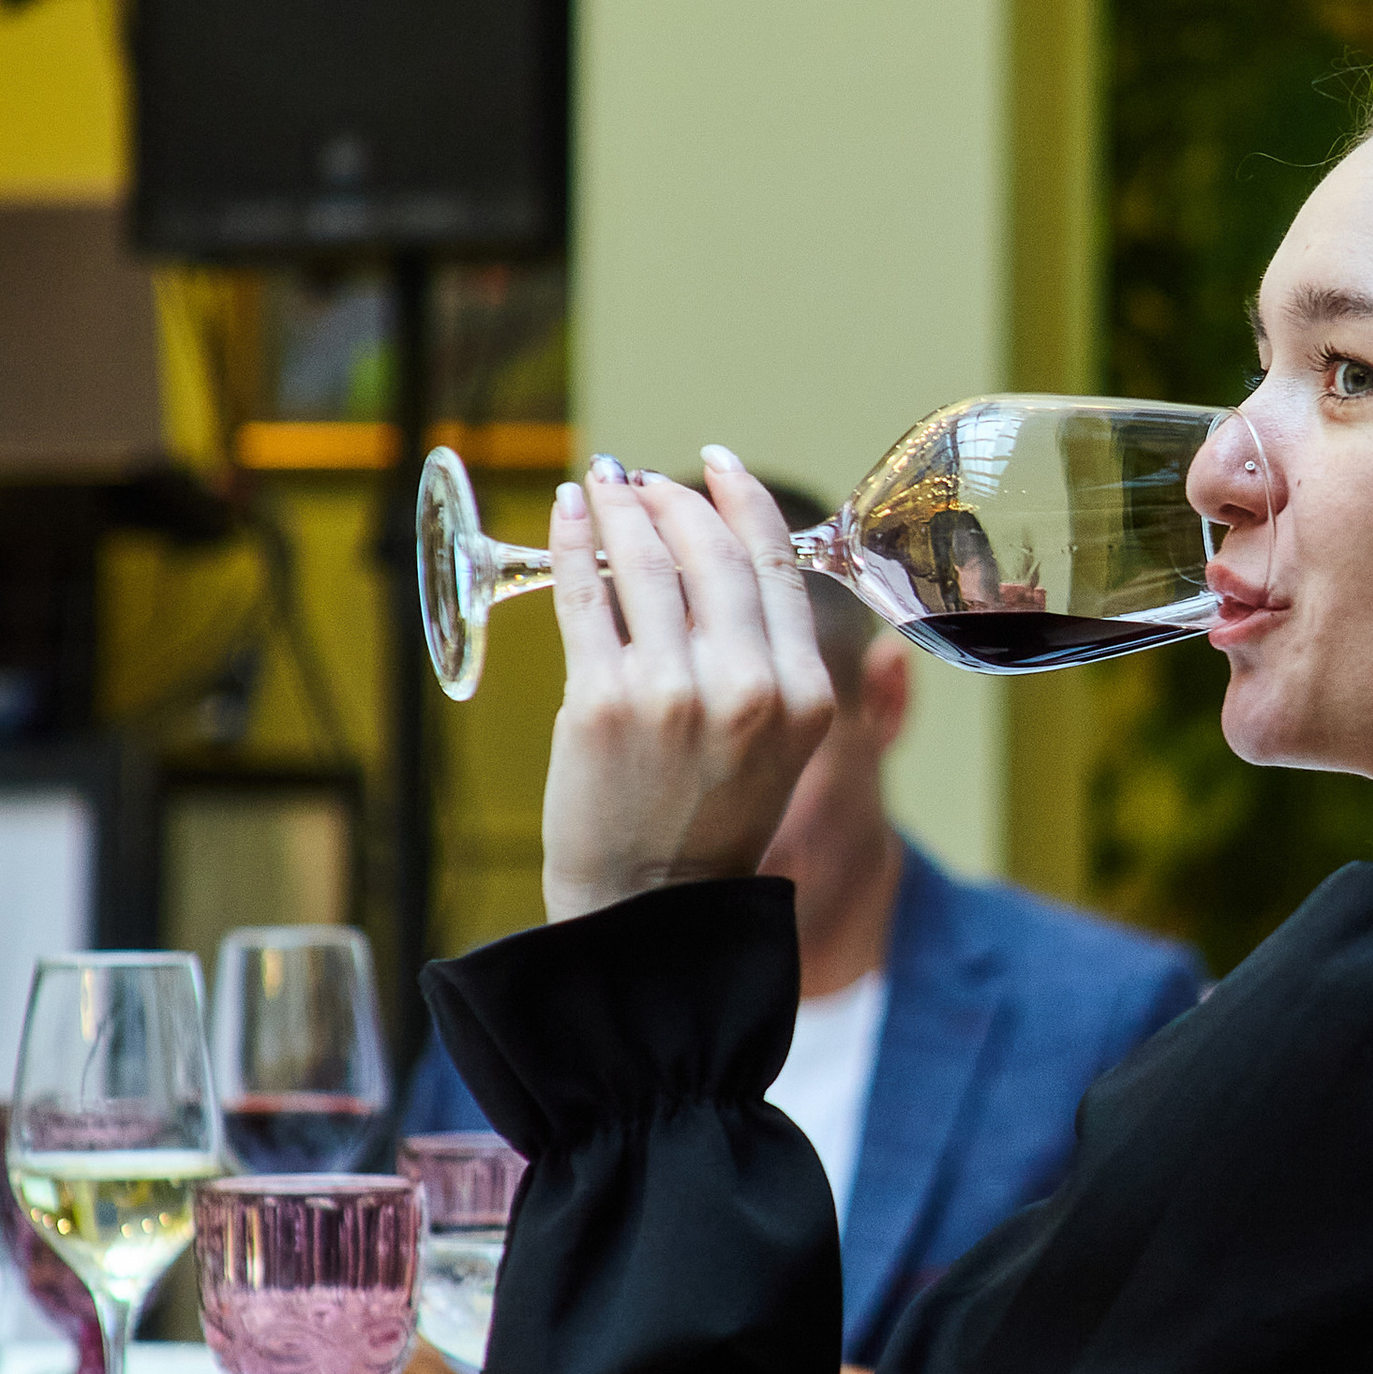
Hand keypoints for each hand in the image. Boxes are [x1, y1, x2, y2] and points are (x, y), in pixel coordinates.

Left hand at [541, 452, 836, 923]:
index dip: (743, 502)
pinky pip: (587, 595)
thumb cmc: (708, 821)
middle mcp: (746, 688)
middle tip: (645, 480)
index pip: (776, 566)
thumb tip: (724, 553)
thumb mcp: (780, 745)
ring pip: (646, 564)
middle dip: (673, 500)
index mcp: (803, 696)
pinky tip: (569, 515)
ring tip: (604, 484)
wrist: (648, 908)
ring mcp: (672, 692)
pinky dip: (575, 542)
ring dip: (621, 507)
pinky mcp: (601, 701)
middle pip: (711, 553)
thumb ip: (773, 660)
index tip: (718, 466)